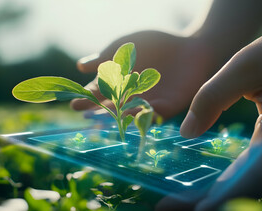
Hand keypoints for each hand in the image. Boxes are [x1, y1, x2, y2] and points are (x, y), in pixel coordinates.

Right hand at [70, 31, 218, 118]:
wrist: (188, 47)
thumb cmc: (155, 45)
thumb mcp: (126, 47)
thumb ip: (105, 56)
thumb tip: (80, 67)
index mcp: (118, 83)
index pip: (99, 92)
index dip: (87, 97)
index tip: (74, 102)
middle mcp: (130, 97)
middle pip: (112, 105)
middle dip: (98, 109)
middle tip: (85, 113)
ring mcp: (148, 102)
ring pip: (130, 111)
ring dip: (119, 114)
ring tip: (107, 115)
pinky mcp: (168, 106)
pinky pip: (154, 112)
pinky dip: (145, 113)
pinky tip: (135, 111)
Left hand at [156, 26, 261, 210]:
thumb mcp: (244, 64)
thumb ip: (211, 97)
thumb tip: (186, 133)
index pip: (253, 177)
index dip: (222, 199)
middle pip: (247, 190)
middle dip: (205, 203)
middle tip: (163, 208)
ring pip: (250, 187)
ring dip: (214, 197)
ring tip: (175, 202)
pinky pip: (254, 175)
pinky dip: (227, 185)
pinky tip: (202, 188)